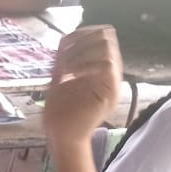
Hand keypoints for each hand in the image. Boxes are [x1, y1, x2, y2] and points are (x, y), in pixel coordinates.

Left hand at [42, 25, 122, 143]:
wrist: (62, 138)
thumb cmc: (59, 114)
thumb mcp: (59, 81)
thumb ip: (64, 62)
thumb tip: (65, 41)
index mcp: (98, 70)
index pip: (101, 35)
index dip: (82, 33)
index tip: (62, 46)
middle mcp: (109, 73)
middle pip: (106, 36)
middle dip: (81, 41)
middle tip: (63, 59)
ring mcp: (111, 82)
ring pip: (106, 46)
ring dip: (81, 52)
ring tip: (65, 68)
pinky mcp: (110, 91)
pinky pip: (106, 64)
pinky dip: (85, 64)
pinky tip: (70, 75)